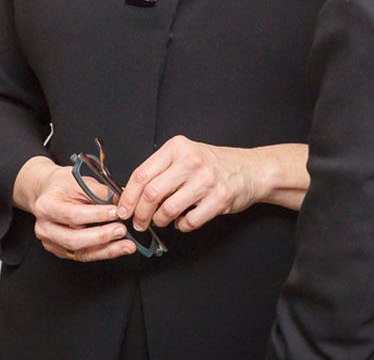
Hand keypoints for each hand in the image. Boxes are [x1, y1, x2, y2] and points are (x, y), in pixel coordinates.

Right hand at [14, 155, 134, 262]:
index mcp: (46, 206)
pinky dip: (103, 252)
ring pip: (80, 252)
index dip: (96, 215)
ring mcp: (51, 242)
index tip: (116, 212)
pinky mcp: (61, 251)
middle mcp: (45, 228)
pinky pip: (84, 256)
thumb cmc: (63, 186)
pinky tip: (117, 248)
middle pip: (74, 239)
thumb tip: (121, 202)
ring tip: (127, 245)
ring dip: (107, 250)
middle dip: (101, 236)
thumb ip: (100, 192)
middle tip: (122, 230)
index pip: (73, 215)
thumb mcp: (80, 180)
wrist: (49, 193)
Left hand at [116, 135, 263, 233]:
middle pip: (151, 194)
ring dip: (160, 221)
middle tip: (139, 223)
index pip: (142, 174)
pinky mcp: (219, 199)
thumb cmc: (212, 164)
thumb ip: (160, 170)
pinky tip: (183, 221)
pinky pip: (189, 221)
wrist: (250, 169)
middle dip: (140, 214)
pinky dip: (181, 226)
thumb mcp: (184, 156)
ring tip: (161, 221)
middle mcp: (191, 161)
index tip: (123, 210)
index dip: (128, 196)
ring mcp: (206, 180)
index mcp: (177, 148)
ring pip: (168, 209)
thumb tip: (131, 194)